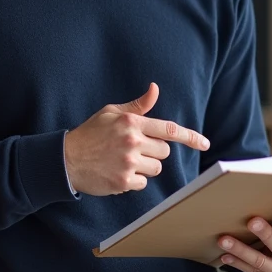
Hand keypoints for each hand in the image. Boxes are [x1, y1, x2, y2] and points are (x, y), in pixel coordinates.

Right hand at [65, 82, 210, 195]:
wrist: (66, 159)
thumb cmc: (90, 134)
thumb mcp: (111, 113)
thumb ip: (137, 106)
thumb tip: (155, 89)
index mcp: (131, 122)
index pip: (168, 129)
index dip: (190, 137)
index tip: (205, 143)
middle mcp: (132, 141)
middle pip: (164, 152)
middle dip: (154, 152)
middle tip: (134, 150)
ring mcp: (128, 163)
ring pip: (156, 169)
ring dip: (146, 167)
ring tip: (125, 161)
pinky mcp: (123, 181)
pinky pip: (144, 183)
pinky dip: (134, 181)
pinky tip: (118, 172)